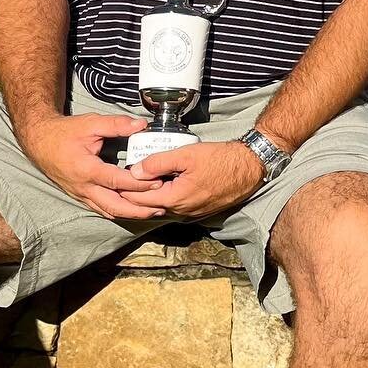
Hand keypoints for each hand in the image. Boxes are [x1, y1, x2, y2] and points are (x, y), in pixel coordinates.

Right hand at [22, 113, 160, 221]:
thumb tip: (141, 125)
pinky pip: (101, 209)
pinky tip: (133, 210)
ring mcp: (81, 194)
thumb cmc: (64, 133)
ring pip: (108, 211)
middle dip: (139, 209)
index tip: (158, 182)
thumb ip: (116, 124)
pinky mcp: (81, 196)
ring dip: (131, 214)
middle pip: (114, 206)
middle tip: (161, 206)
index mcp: (87, 170)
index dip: (139, 184)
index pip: (117, 181)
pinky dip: (119, 211)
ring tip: (153, 211)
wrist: (40, 142)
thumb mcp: (90, 123)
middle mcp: (84, 187)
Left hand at [126, 139, 263, 221]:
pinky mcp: (200, 210)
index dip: (125, 188)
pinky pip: (176, 207)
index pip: (139, 200)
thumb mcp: (186, 154)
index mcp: (175, 199)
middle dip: (135, 194)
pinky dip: (166, 197)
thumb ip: (158, 162)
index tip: (118, 176)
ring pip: (162, 207)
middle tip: (126, 178)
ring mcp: (192, 213)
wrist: (250, 167)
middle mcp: (182, 212)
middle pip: (148, 207)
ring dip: (151, 196)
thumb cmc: (221, 159)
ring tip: (144, 179)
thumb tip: (135, 170)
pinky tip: (166, 184)